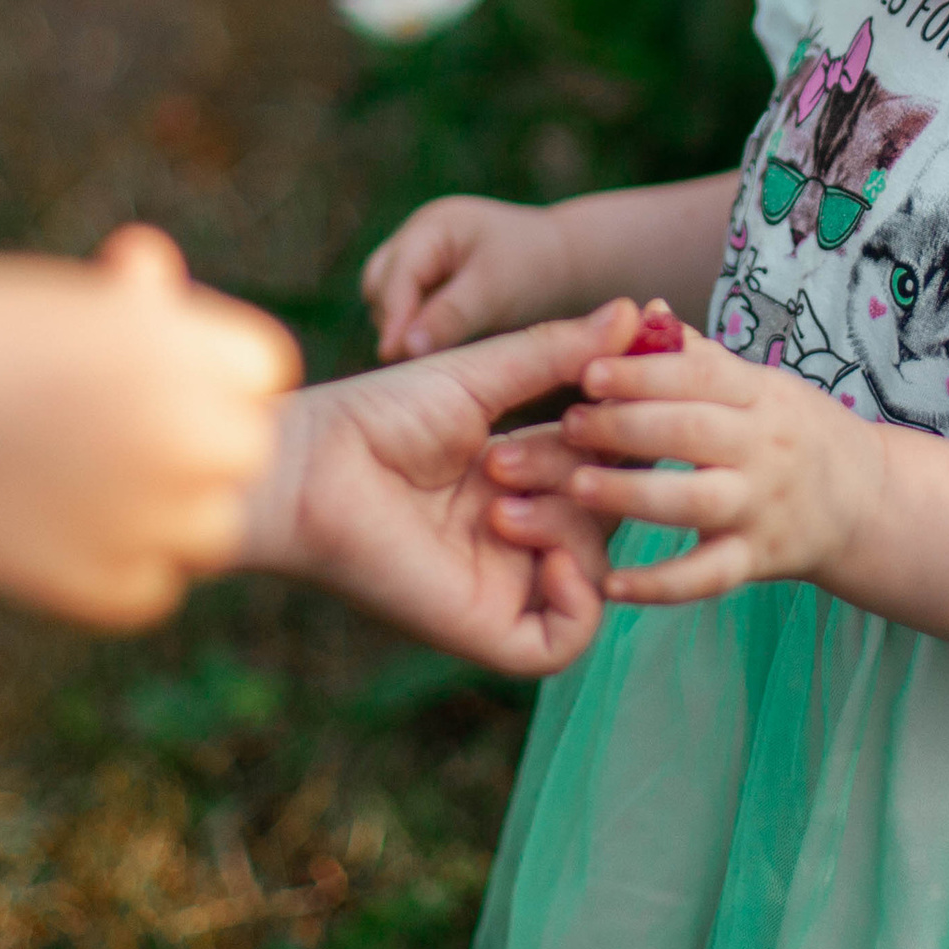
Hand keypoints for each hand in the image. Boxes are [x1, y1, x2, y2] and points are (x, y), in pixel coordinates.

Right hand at [0, 225, 297, 631]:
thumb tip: (156, 282)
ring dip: (167, 513)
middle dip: (198, 443)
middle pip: (246, 451)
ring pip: (211, 529)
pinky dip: (113, 569)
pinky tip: (50, 530)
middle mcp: (185, 434)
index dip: (212, 374)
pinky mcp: (103, 589)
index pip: (263, 371)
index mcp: (186, 349)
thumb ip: (137, 307)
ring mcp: (149, 518)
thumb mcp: (62, 297)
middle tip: (116, 435)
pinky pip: (148, 586)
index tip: (152, 375)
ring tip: (79, 481)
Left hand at [245, 301, 636, 672]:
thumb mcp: (484, 374)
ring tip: (500, 501)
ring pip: (595, 567)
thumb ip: (559, 351)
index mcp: (518, 472)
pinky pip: (565, 637)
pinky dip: (576, 598)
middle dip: (583, 475)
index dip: (622, 432)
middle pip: (607, 509)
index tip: (623, 400)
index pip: (605, 459)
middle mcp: (517, 530)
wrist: (314, 467)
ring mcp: (504, 581)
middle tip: (505, 460)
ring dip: (569, 525)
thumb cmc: (381, 415)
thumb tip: (634, 311)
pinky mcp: (486, 629)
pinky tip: (545, 557)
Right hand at [361, 193, 575, 360]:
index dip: (394, 316)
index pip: (395, 274)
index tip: (395, 356)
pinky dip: (416, 332)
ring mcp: (421, 261)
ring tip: (422, 362)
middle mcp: (418, 240)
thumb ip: (450, 314)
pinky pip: (408, 312)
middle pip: (379, 285)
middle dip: (392, 321)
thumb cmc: (536, 268)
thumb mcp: (495, 289)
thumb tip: (404, 347)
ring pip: (387, 301)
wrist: (568, 266)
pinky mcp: (430, 285)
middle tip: (408, 362)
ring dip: (401, 329)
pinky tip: (433, 356)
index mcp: (433, 226)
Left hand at [487, 323, 882, 605]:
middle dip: (626, 426)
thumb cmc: (793, 431)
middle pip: (692, 432)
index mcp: (760, 395)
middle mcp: (764, 449)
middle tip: (569, 424)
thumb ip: (696, 357)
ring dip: (633, 494)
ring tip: (576, 486)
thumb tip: (642, 310)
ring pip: (695, 502)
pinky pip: (707, 577)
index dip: (643, 372)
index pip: (699, 376)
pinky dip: (660, 586)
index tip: (588, 371)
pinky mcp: (759, 560)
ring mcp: (762, 507)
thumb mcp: (759, 385)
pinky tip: (610, 584)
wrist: (867, 502)